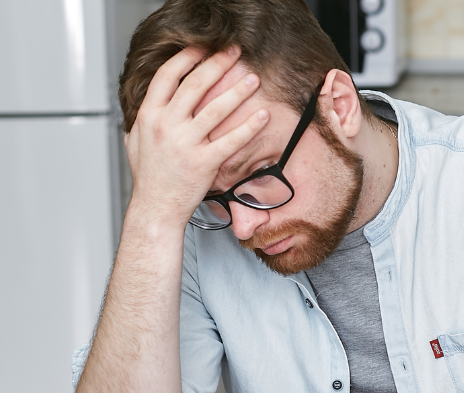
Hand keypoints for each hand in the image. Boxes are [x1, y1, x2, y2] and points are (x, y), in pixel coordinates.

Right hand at [124, 46, 269, 229]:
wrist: (155, 207)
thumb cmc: (148, 177)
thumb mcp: (135, 141)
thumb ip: (142, 119)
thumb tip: (149, 102)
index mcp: (149, 116)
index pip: (167, 76)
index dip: (186, 57)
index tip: (202, 47)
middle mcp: (166, 126)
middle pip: (194, 84)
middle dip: (217, 63)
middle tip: (234, 52)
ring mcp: (185, 143)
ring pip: (215, 109)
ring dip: (237, 90)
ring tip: (253, 78)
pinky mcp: (204, 162)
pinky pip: (231, 140)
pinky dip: (249, 126)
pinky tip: (262, 115)